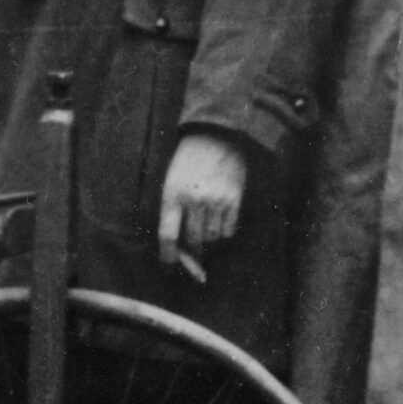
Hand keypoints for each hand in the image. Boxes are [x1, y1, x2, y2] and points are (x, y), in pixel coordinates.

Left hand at [157, 130, 247, 275]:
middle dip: (191, 253)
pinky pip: (228, 231)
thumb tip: (178, 245)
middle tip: (191, 257)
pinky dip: (222, 236)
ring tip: (203, 238)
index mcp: (172, 195)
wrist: (216, 138)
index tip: (168, 265)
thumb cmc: (187, 163)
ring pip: (211, 239)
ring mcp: (216, 201)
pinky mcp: (234, 201)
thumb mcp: (170, 183)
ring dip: (207, 244)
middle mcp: (194, 200)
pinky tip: (217, 229)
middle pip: (192, 241)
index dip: (168, 256)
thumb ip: (172, 211)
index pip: (168, 235)